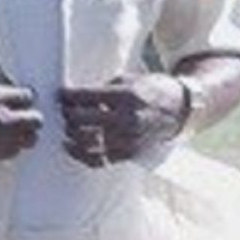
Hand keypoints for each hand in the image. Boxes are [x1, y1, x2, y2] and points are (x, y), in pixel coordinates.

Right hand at [0, 72, 42, 161]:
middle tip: (24, 113)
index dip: (25, 96)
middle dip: (30, 114)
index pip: (27, 96)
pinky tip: (0, 138)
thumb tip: (9, 88)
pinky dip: (11, 145)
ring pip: (29, 140)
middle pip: (35, 120)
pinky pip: (13, 152)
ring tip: (14, 128)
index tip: (22, 97)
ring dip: (24, 132)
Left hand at [59, 74, 184, 166]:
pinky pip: (98, 159)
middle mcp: (127, 119)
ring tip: (66, 128)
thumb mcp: (129, 81)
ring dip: (71, 134)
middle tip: (62, 111)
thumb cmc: (153, 92)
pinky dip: (81, 154)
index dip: (68, 96)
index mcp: (126, 96)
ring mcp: (128, 139)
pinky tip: (71, 146)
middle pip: (82, 120)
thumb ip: (103, 89)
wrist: (179, 111)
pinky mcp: (128, 154)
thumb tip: (77, 97)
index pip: (86, 97)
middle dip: (67, 114)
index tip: (59, 95)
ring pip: (87, 142)